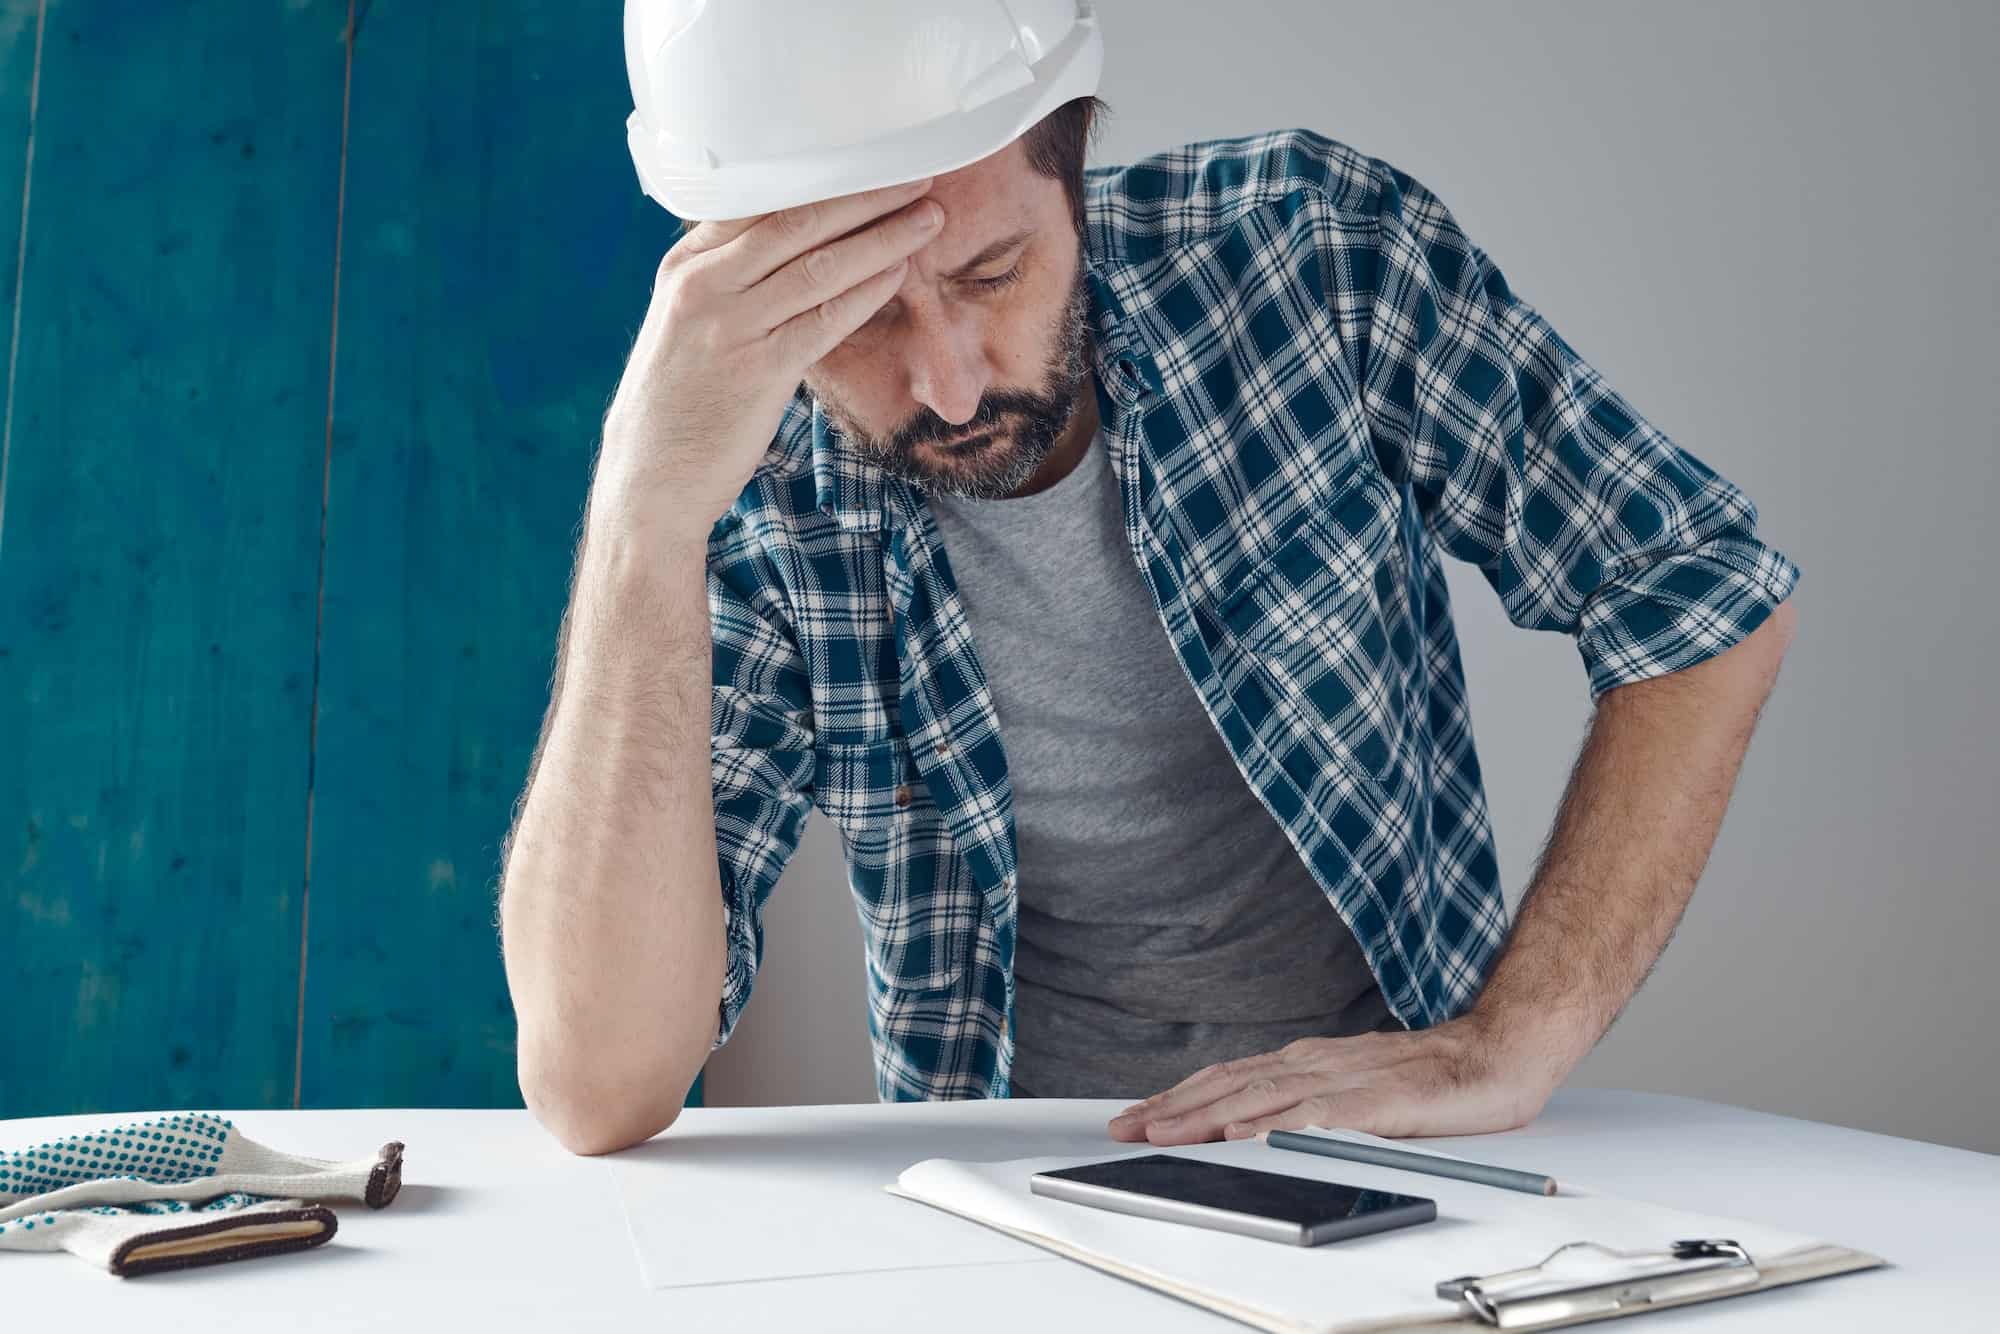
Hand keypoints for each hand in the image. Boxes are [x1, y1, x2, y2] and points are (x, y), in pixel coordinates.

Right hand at [591, 176, 946, 544]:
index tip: (870, 162)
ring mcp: (731, 326)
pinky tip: (900, 273)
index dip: (823, 179)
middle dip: (865, 197)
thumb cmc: (676, 404)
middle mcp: (704, 285)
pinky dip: (867, 291)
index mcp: (685, 266)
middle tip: (916, 178)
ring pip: (820, 265)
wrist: (650, 478)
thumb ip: (729, 283)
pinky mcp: (760, 370)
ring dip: (883, 238)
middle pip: (798, 222)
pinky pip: (826, 319)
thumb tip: (792, 252)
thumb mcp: (687, 325)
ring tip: (927, 219)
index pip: (761, 202)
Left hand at [1104, 1014, 1562, 1145]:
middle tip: (1127, 1127)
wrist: (1498, 1053)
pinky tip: (1250, 1137)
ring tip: (1166, 1133)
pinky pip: (1322, 1115)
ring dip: (1208, 1116)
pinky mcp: (1379, 1102)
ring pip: (1263, 1096)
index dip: (1180, 1097)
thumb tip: (1255, 1128)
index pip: (1230, 1077)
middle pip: (1232, 1084)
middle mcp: (1318, 1063)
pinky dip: (1280, 1125)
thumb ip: (1310, 1103)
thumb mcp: (1356, 1089)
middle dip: (1174, 1108)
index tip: (1138, 1115)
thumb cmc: (1433, 1077)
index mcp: (1310, 1062)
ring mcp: (1347, 1080)